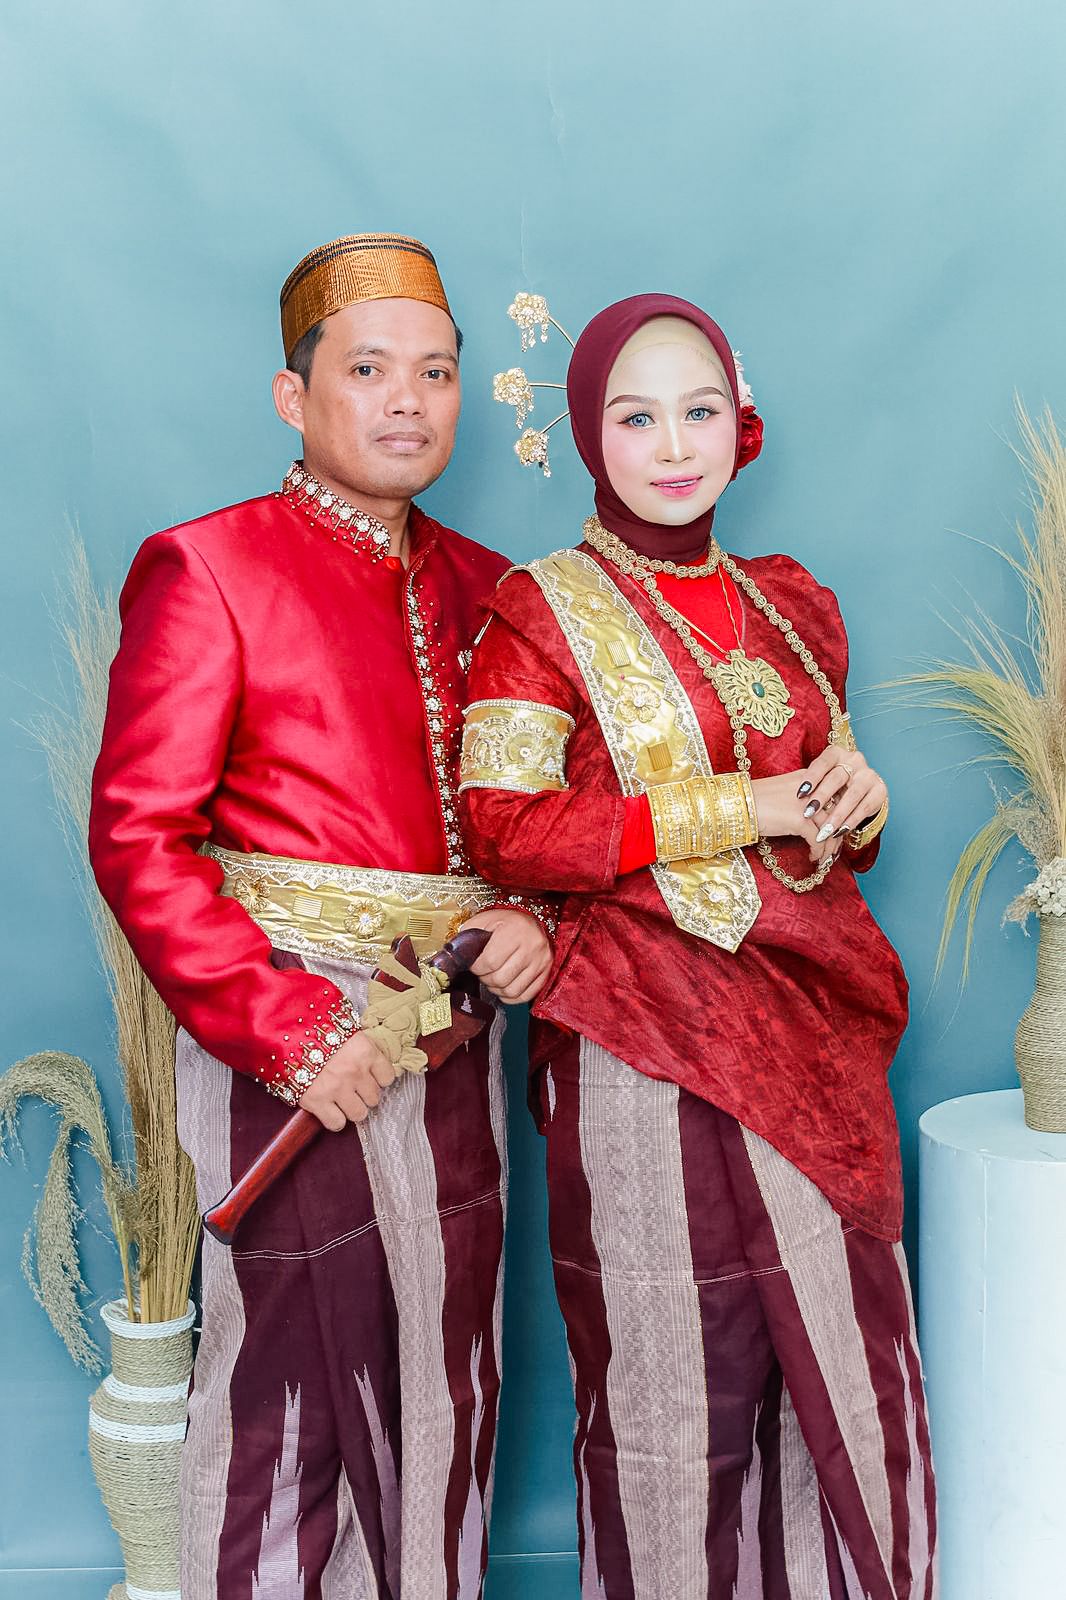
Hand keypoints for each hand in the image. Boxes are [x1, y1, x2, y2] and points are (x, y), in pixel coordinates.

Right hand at [298, 1031, 397, 1130]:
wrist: (284, 1030)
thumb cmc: (315, 1028)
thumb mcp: (345, 1030)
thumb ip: (361, 1047)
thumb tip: (372, 1062)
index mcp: (365, 1051)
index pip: (387, 1077)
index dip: (378, 1079)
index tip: (370, 1078)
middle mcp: (355, 1071)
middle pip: (374, 1098)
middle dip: (364, 1095)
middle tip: (352, 1089)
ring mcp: (337, 1088)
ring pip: (359, 1114)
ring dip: (351, 1109)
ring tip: (341, 1101)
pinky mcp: (317, 1100)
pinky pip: (337, 1123)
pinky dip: (334, 1120)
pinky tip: (329, 1111)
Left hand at [462, 907, 552, 1003]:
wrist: (536, 922)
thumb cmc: (508, 922)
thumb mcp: (486, 919)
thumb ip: (469, 933)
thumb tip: (454, 952)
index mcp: (515, 930)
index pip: (489, 961)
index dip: (476, 968)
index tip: (474, 964)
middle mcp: (531, 946)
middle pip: (499, 979)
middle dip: (485, 978)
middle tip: (483, 972)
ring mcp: (541, 962)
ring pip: (511, 990)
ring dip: (496, 989)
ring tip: (493, 978)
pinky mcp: (546, 973)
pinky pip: (525, 996)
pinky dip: (510, 997)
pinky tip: (504, 987)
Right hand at [749, 772, 836, 864]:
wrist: (737, 803)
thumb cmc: (755, 800)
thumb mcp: (785, 792)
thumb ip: (803, 799)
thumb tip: (815, 818)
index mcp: (811, 778)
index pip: (837, 798)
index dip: (840, 817)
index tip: (837, 831)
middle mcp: (813, 788)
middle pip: (838, 814)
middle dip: (838, 835)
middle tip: (834, 849)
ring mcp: (807, 804)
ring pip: (830, 829)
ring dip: (830, 848)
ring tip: (825, 859)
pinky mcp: (799, 820)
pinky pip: (817, 840)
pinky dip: (818, 852)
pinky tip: (813, 858)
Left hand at [794, 744, 887, 858]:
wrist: (861, 792)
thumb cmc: (833, 787)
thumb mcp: (822, 782)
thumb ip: (813, 786)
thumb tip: (794, 800)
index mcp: (837, 753)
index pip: (823, 762)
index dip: (811, 777)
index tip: (799, 794)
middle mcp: (855, 760)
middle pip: (837, 778)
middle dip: (822, 797)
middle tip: (808, 814)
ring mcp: (869, 775)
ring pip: (852, 795)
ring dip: (837, 814)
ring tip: (823, 831)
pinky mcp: (880, 790)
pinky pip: (865, 807)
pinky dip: (851, 821)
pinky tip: (839, 832)